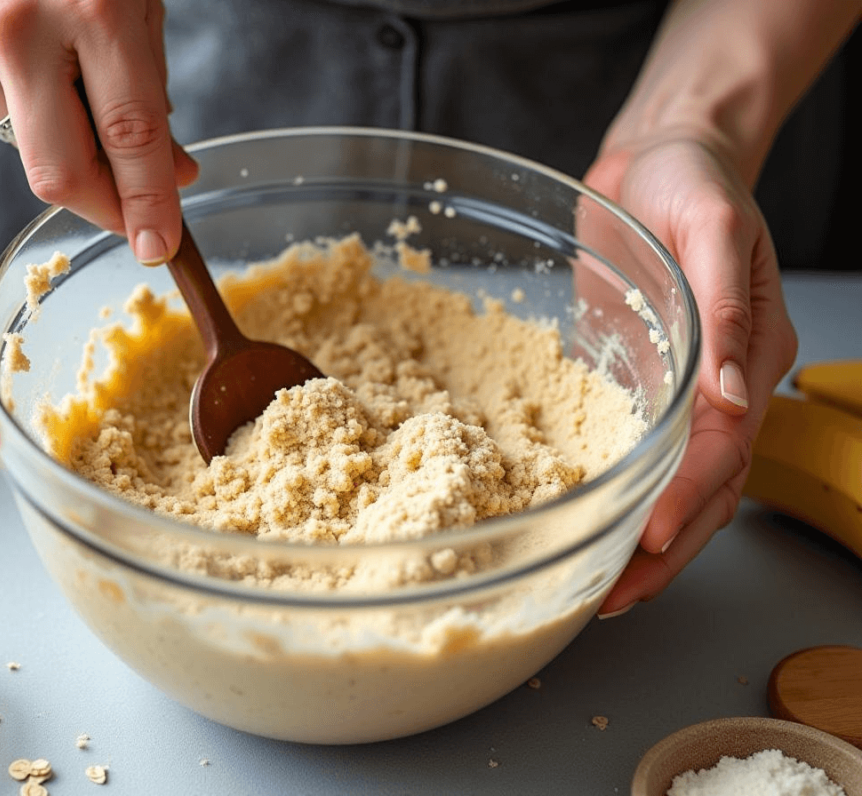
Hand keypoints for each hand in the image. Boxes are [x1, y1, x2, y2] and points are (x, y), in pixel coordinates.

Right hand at [0, 0, 198, 263]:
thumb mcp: (139, 7)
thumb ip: (153, 97)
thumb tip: (172, 177)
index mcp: (94, 10)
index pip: (129, 138)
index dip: (148, 205)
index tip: (159, 249)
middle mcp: (20, 30)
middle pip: (60, 174)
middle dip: (104, 209)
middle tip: (134, 214)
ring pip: (32, 150)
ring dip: (69, 143)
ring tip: (74, 78)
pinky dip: (31, 111)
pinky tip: (34, 63)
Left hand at [584, 134, 797, 614]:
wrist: (662, 159)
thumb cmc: (695, 182)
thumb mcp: (713, 227)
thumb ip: (728, 307)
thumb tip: (733, 392)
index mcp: (749, 358)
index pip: (724, 450)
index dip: (687, 499)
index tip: (648, 537)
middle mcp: (718, 388)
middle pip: (704, 489)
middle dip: (664, 548)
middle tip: (615, 596)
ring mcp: (678, 390)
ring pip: (671, 483)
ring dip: (641, 536)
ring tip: (600, 583)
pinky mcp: (637, 379)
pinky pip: (633, 447)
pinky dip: (618, 491)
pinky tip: (587, 518)